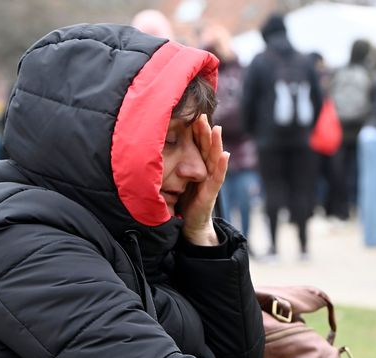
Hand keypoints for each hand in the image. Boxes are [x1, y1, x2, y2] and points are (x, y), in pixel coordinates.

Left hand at [180, 113, 228, 245]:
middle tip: (202, 115)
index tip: (193, 114)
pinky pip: (218, 177)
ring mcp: (211, 181)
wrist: (191, 225)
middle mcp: (206, 171)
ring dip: (217, 144)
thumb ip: (170, 167)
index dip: (196, 131)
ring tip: (217, 129)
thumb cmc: (183, 202)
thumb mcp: (175, 181)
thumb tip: (150, 151)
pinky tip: (225, 155)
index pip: (197, 145)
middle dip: (205, 132)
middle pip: (206, 148)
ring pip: (215, 159)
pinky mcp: (212, 193)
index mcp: (197, 167)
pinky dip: (223, 166)